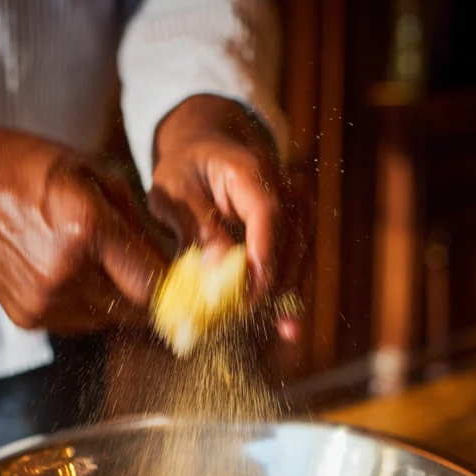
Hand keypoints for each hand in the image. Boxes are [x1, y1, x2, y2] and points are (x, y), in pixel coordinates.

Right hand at [0, 113, 164, 332]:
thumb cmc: (30, 169)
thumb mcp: (93, 174)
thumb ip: (137, 221)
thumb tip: (170, 260)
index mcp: (87, 230)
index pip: (150, 284)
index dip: (170, 287)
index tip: (178, 283)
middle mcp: (66, 273)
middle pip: (132, 310)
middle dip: (144, 295)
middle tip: (143, 276)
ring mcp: (44, 300)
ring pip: (106, 320)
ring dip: (114, 301)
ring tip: (98, 267)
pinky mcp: (27, 316)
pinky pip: (76, 322)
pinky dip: (85, 306)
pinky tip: (70, 275)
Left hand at [148, 95, 307, 340]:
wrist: (203, 148)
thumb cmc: (183, 170)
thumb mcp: (174, 194)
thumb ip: (196, 229)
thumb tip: (217, 272)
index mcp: (249, 169)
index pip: (268, 215)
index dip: (262, 260)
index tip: (248, 298)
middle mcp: (283, 184)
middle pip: (291, 240)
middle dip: (268, 284)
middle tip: (239, 315)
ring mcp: (297, 204)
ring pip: (301, 256)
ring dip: (281, 293)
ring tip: (257, 323)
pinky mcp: (298, 225)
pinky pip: (300, 262)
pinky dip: (289, 293)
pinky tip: (285, 327)